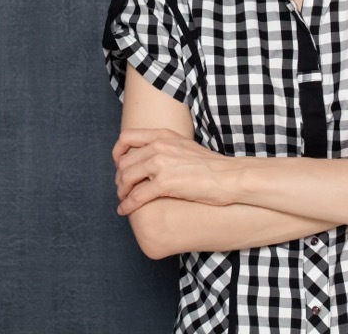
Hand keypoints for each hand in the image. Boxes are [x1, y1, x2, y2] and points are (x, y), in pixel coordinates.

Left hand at [112, 128, 232, 215]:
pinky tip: (125, 211)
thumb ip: (166, 147)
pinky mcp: (165, 183)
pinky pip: (136, 196)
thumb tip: (151, 158)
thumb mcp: (184, 147)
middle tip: (122, 189)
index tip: (119, 165)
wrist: (230, 177)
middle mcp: (159, 146)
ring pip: (126, 178)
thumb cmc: (211, 166)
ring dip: (121, 192)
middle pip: (124, 161)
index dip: (117, 153)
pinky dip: (127, 205)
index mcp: (163, 135)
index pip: (126, 137)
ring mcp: (161, 164)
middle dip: (119, 178)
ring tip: (123, 201)